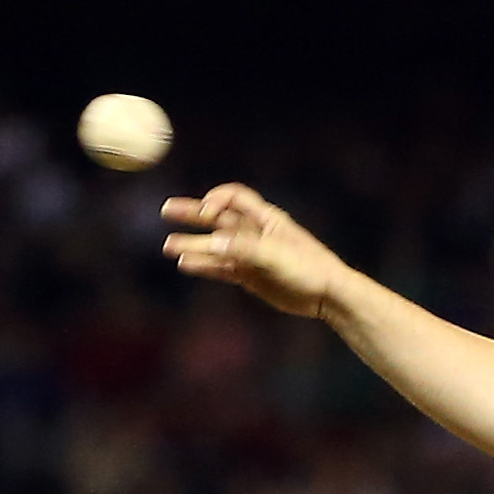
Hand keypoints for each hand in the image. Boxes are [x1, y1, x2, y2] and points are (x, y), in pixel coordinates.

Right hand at [161, 184, 349, 319]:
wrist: (326, 295)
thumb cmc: (308, 267)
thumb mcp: (276, 255)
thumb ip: (244, 248)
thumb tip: (213, 244)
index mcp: (265, 218)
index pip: (234, 198)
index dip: (216, 200)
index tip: (205, 212)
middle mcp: (254, 232)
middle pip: (218, 218)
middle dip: (193, 214)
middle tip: (167, 210)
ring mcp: (250, 254)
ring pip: (215, 245)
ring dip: (193, 245)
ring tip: (168, 247)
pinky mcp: (249, 275)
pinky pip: (221, 268)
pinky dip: (204, 266)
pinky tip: (185, 265)